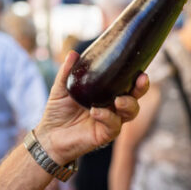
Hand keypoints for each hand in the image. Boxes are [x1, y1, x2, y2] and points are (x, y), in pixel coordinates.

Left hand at [32, 52, 147, 166]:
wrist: (49, 135)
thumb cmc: (58, 111)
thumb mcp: (61, 88)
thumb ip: (67, 72)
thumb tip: (73, 54)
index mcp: (106, 93)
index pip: (127, 83)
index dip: (136, 76)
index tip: (140, 68)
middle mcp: (112, 107)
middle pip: (135, 97)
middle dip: (141, 88)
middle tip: (141, 79)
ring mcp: (110, 121)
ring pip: (130, 112)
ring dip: (128, 104)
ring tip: (118, 100)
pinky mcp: (104, 135)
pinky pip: (113, 125)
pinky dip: (107, 117)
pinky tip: (96, 112)